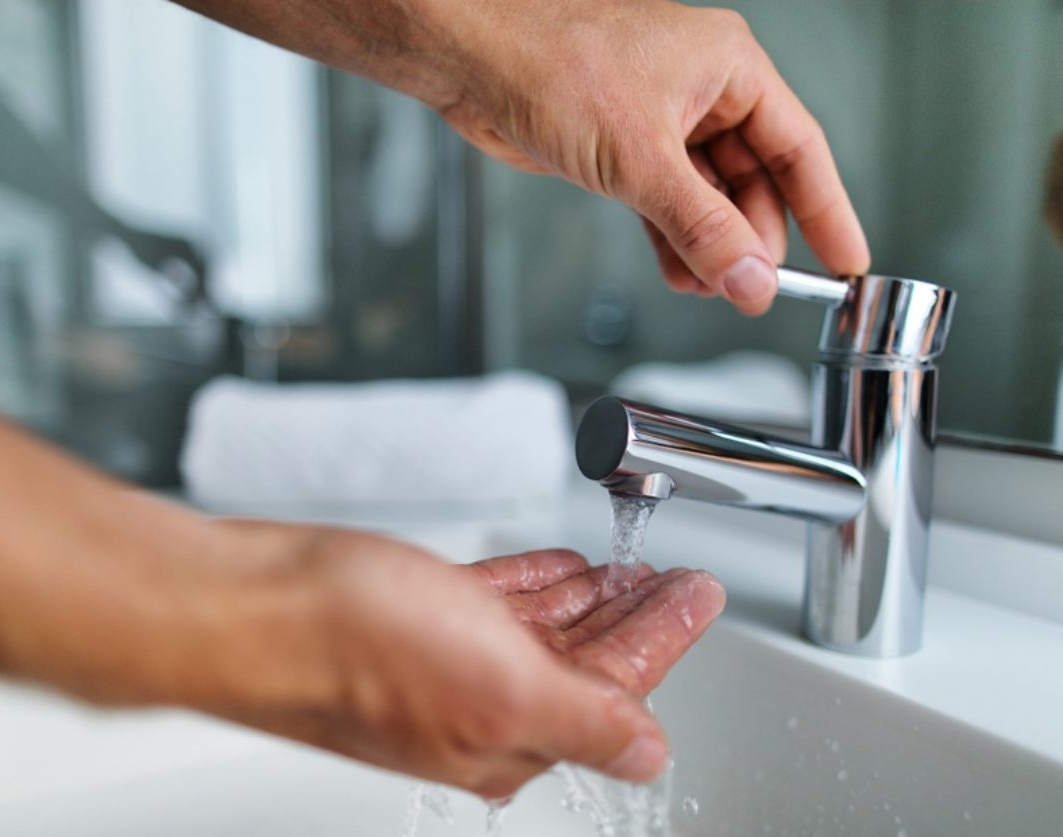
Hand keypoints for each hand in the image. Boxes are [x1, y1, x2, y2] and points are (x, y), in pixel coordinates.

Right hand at [40, 521, 723, 798]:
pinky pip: (492, 600)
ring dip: (589, 598)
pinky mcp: (409, 616)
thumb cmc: (353, 648)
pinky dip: (532, 582)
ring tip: (629, 568)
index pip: (616, 689)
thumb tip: (648, 756)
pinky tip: (556, 567)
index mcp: (508, 737)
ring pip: (540, 629)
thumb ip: (586, 721)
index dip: (665, 637)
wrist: (248, 605)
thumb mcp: (499, 687)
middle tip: (676, 579)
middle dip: (635, 618)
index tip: (699, 594)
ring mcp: (441, 659)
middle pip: (583, 659)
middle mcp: (477, 706)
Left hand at [435, 1, 869, 313]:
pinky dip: (674, 240)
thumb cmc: (552, 64)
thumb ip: (700, 226)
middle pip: (754, 180)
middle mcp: (701, 90)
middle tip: (752, 289)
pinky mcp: (622, 147)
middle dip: (753, 240)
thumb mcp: (641, 158)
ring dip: (710, 247)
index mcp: (728, 68)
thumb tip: (748, 275)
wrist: (475, 61)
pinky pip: (667, 203)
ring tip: (711, 289)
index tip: (846, 260)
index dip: (827, 210)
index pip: (799, 149)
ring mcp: (660, 120)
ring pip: (708, 197)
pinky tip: (680, 273)